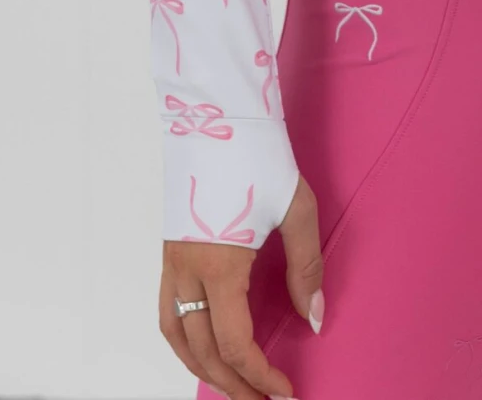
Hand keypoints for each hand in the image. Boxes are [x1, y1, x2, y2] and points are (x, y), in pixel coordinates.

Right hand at [159, 172, 325, 398]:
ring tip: (234, 386)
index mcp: (219, 263)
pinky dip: (184, 342)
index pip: (234, 344)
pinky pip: (167, 312)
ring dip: (204, 369)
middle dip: (234, 385)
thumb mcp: (295, 208)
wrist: (217, 110)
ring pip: (176, 337)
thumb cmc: (258, 154)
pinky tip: (205, 347)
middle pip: (203, 351)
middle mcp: (187, 270)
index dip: (260, 376)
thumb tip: (314, 318)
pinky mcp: (168, 250)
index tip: (286, 392)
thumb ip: (306, 267)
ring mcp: (171, 261)